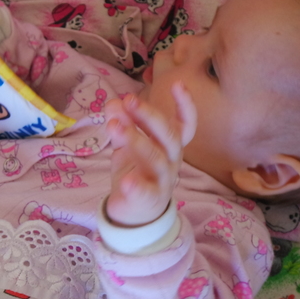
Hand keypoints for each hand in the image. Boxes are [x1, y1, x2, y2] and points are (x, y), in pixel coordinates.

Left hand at [104, 83, 196, 225]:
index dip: (185, 105)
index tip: (179, 84)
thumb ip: (122, 123)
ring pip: (156, 159)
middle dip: (149, 116)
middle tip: (128, 100)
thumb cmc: (137, 171)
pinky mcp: (149, 200)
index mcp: (170, 144)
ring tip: (114, 127)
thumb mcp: (127, 144)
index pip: (185, 124)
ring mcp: (163, 180)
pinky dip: (137, 186)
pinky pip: (146, 192)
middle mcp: (171, 160)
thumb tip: (114, 102)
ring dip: (136, 140)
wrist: (137, 214)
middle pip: (168, 136)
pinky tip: (126, 181)